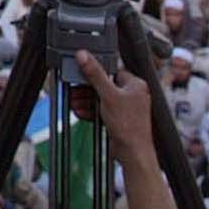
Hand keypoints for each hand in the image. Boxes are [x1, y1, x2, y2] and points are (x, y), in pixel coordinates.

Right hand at [74, 50, 172, 208]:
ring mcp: (126, 108)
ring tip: (73, 102)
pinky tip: (80, 111)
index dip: (95, 73)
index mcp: (135, 85)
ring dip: (86, 101)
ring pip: (101, 99)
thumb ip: (95, 74)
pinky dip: (91, 110)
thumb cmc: (130, 126)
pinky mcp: (119, 119)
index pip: (111, 71)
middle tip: (74, 90)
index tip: (81, 74)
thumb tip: (84, 56)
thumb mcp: (108, 95)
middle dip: (86, 89)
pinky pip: (102, 110)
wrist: (133, 153)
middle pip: (104, 85)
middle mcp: (132, 95)